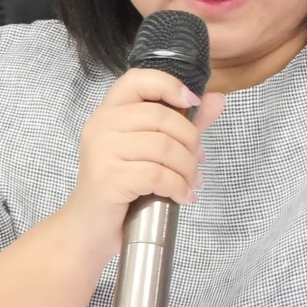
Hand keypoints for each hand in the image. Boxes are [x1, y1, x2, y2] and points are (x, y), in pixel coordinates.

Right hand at [55, 68, 225, 259]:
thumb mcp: (150, 151)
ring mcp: (102, 151)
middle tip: (197, 162)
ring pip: (163, 147)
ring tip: (191, 183)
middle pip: (161, 117)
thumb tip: (218, 99)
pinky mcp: (109, 178)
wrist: (89, 227)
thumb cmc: (121, 187)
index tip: (191, 103)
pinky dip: (178, 187)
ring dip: (188, 168)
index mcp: (109, 112)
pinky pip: (157, 175)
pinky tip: (182, 196)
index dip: (169, 85)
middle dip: (190, 141)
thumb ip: (182, 124)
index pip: (138, 80)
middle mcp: (101, 125)